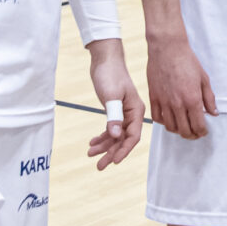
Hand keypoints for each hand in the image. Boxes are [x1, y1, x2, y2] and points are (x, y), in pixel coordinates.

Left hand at [85, 40, 142, 168]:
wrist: (104, 59)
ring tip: (90, 154)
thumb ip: (114, 116)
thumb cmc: (110, 74)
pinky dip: (102, 136)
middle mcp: (132, 114)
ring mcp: (124, 113)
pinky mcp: (115, 110)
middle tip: (99, 166)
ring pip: (115, 136)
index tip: (114, 161)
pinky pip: (110, 128)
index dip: (124, 150)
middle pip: (123, 139)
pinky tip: (92, 142)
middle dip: (111, 153)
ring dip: (104, 146)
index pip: (133, 136)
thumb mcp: (110, 95)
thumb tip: (115, 136)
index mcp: (136, 110)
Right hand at [145, 33, 217, 139]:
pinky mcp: (153, 98)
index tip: (204, 131)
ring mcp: (164, 102)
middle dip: (192, 135)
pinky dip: (164, 122)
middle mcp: (177, 104)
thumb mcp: (204, 79)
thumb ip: (209, 98)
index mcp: (192, 99)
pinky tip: (170, 118)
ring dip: (178, 131)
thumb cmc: (187, 61)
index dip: (202, 132)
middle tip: (195, 133)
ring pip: (170, 127)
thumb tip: (213, 112)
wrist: (167, 49)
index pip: (198, 126)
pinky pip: (157, 118)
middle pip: (184, 131)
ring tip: (183, 127)